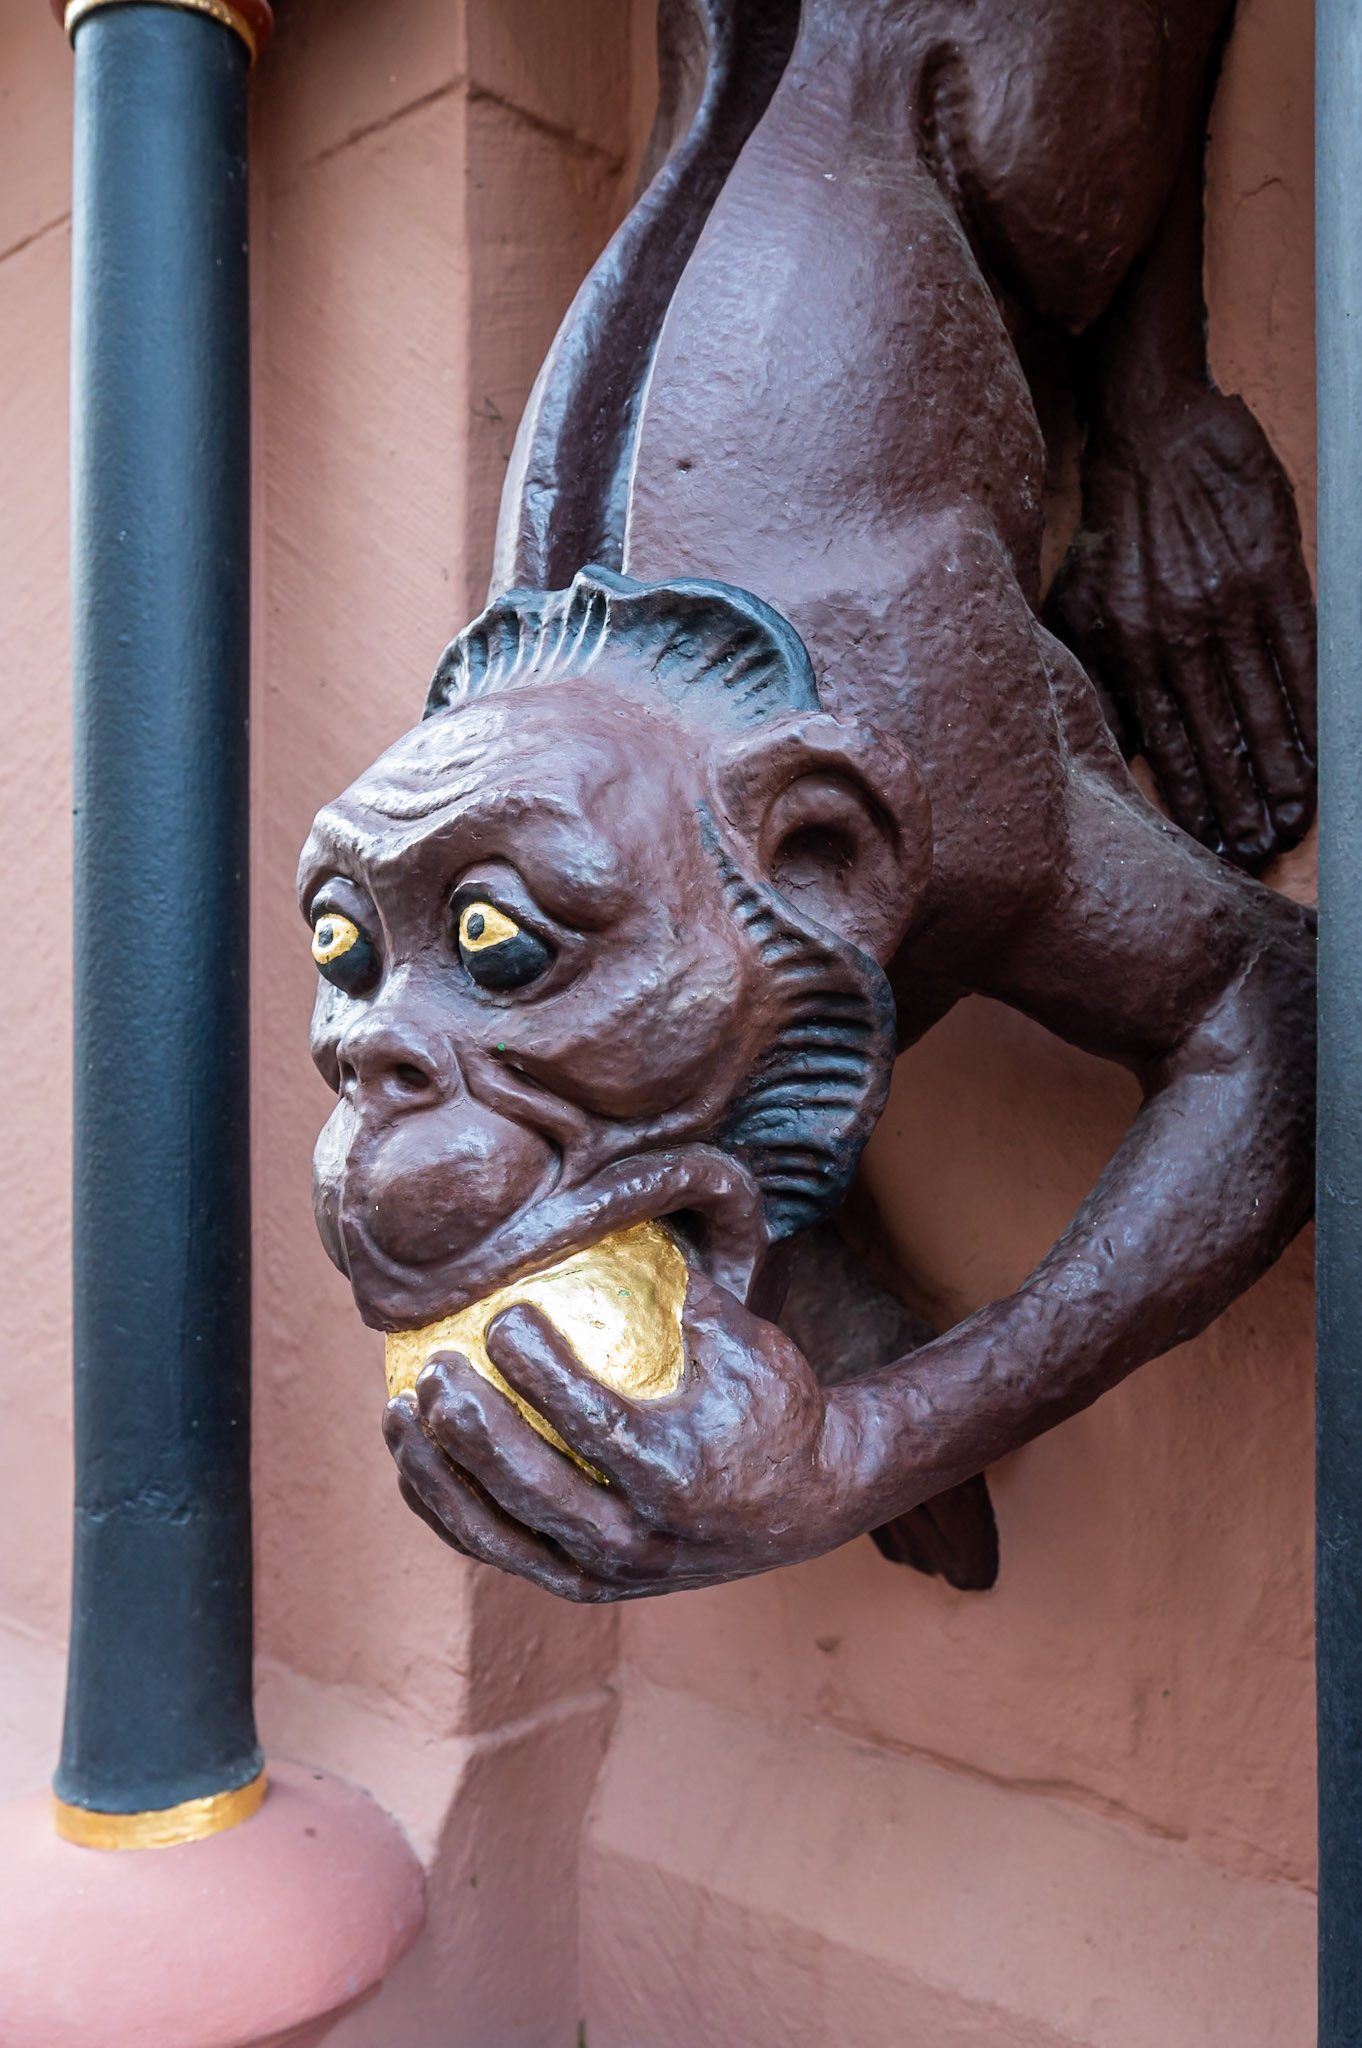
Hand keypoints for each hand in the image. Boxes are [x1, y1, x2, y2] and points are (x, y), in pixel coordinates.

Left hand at [383, 1269, 857, 1600]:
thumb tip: (610, 1215)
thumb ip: (684, 1291)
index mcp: (679, 1476)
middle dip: (469, 1429)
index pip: (592, 1423)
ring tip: (396, 1413)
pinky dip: (448, 1509)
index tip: (500, 1316)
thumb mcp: (749, 1344)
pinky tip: (414, 1457)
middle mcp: (640, 1541)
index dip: (537, 1371)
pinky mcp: (585, 1587)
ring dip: (438, 1476)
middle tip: (432, 1369)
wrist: (810, 1506)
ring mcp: (608, 1575)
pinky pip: (500, 1550)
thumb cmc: (774, 1406)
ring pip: (500, 1533)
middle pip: (531, 1489)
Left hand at [1046, 385, 1315, 870]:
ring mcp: (1230, 605)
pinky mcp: (1273, 574)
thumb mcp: (1079, 603)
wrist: (1156, 433)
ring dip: (1278, 767)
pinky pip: (1298, 653)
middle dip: (1238, 800)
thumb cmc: (1114, 525)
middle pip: (1217, 737)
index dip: (1191, 798)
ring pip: (1260, 705)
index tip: (1209, 843)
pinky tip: (1319, 746)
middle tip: (1258, 850)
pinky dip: (1310, 704)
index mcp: (1130, 647)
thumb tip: (1118, 742)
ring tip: (1291, 817)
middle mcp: (1180, 635)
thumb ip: (1095, 674)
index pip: (1166, 742)